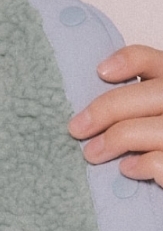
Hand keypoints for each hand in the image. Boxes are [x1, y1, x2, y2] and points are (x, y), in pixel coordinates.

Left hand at [68, 45, 162, 186]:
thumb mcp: (149, 113)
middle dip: (106, 110)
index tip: (100, 73)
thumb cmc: (158, 143)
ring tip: (92, 155)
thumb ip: (135, 103)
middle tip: (76, 129)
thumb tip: (90, 109)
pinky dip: (138, 166)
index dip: (127, 61)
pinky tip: (127, 170)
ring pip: (149, 130)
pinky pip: (158, 162)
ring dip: (113, 141)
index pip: (154, 60)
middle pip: (149, 95)